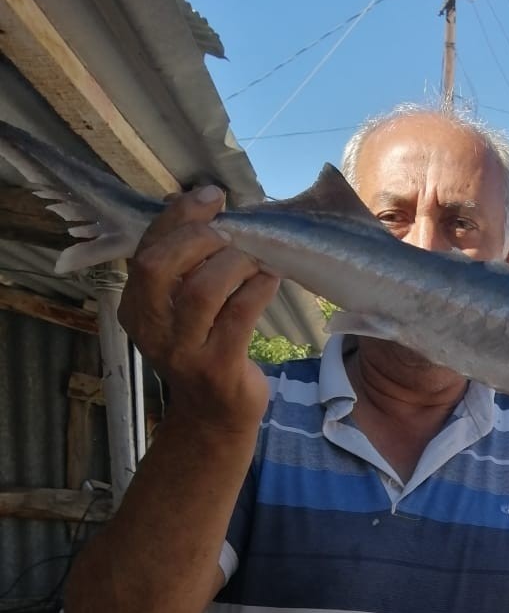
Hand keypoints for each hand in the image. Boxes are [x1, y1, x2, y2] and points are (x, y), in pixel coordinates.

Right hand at [118, 186, 279, 433]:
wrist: (213, 416)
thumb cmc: (203, 349)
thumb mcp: (181, 310)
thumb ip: (186, 267)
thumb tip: (208, 207)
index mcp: (134, 306)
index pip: (146, 248)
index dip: (178, 216)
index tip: (211, 196)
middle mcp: (150, 328)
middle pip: (161, 264)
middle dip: (201, 237)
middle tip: (234, 234)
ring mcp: (181, 350)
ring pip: (202, 289)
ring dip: (236, 263)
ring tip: (257, 259)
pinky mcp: (217, 368)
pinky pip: (239, 315)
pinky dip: (258, 288)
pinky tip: (270, 278)